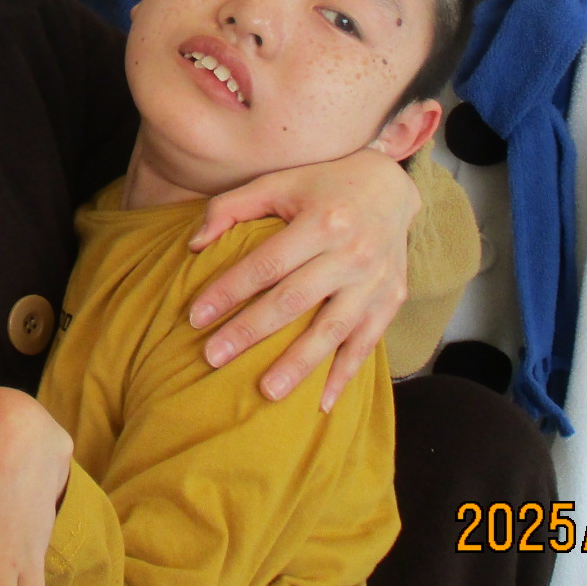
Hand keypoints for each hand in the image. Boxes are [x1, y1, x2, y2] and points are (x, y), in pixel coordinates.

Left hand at [185, 147, 417, 410]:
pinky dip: (345, 374)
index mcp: (322, 221)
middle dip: (251, 331)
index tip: (196, 316)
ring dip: (298, 364)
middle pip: (294, 300)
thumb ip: (231, 207)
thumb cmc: (322, 185)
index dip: (230, 290)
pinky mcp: (392, 300)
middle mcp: (352, 252)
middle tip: (213, 357)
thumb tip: (194, 246)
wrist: (390, 186)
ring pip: (332, 329)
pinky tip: (321, 402)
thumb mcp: (278, 183)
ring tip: (266, 392)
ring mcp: (375, 280)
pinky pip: (366, 343)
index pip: (267, 263)